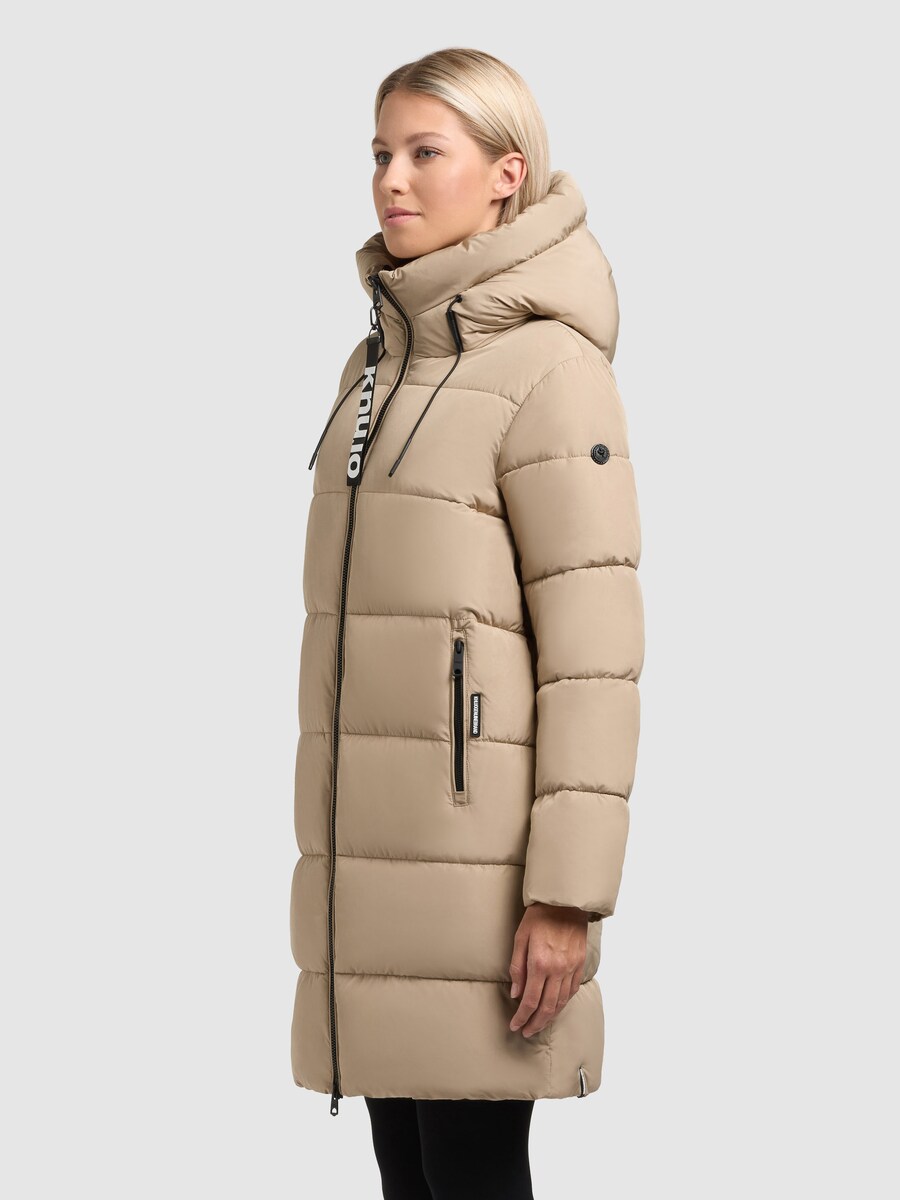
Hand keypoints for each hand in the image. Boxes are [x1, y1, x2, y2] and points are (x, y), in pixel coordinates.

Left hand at [507, 902, 589, 1037]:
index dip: (521, 1017)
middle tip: (526, 1032)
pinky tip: (556, 1008)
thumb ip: (517, 967)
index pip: (529, 1000)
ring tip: (539, 1025)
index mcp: (539, 963)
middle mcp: (557, 969)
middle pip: (546, 1007)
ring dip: (550, 1017)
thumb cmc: (539, 916)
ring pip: (561, 1002)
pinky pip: (572, 990)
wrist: (565, 901)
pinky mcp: (580, 964)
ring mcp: (571, 968)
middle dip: (535, 1023)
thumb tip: (515, 992)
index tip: (515, 1026)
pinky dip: (564, 1003)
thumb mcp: (520, 937)